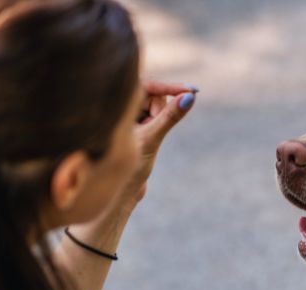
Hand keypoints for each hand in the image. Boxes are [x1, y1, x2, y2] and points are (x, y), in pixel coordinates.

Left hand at [127, 80, 197, 203]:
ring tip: (145, 139)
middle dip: (160, 112)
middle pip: (153, 95)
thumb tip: (190, 98)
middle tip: (152, 131)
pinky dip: (156, 124)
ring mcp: (125, 112)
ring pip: (155, 105)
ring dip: (158, 121)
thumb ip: (170, 116)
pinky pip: (154, 114)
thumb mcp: (152, 138)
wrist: (118, 188)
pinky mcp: (132, 120)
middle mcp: (118, 105)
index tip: (192, 91)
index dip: (171, 87)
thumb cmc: (127, 166)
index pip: (148, 85)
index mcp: (114, 103)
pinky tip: (144, 140)